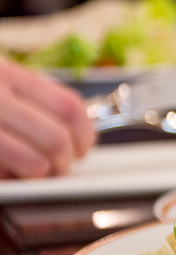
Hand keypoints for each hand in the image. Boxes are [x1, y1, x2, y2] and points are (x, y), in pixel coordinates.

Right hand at [0, 60, 95, 177]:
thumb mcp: (7, 83)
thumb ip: (42, 100)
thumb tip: (88, 133)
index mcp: (10, 76)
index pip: (69, 107)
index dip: (86, 134)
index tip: (85, 146)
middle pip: (58, 139)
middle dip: (67, 158)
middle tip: (61, 163)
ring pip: (38, 162)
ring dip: (46, 172)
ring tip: (39, 170)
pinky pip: (10, 176)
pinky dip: (21, 179)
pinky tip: (15, 172)